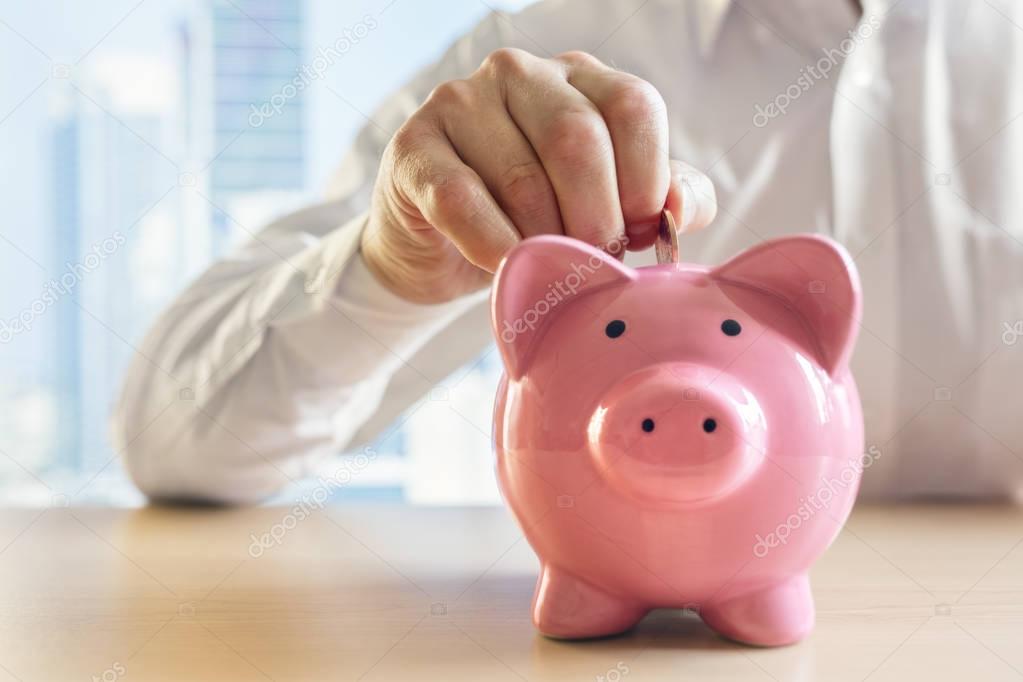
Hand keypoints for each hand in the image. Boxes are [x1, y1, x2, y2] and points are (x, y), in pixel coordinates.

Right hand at [360, 48, 716, 303]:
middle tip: (593, 263)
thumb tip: (679, 210)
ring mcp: (460, 103)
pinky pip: (462, 201)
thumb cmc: (534, 221)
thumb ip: (662, 199)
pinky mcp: (414, 147)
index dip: (646, 181)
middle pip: (578, 139)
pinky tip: (507, 269)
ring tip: (550, 271)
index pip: (632, 106)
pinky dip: (494, 247)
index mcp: (579, 78)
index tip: (639, 235)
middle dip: (596, 220)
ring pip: (523, 179)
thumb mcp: (608, 205)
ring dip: (545, 243)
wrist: (440, 247)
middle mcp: (519, 74)